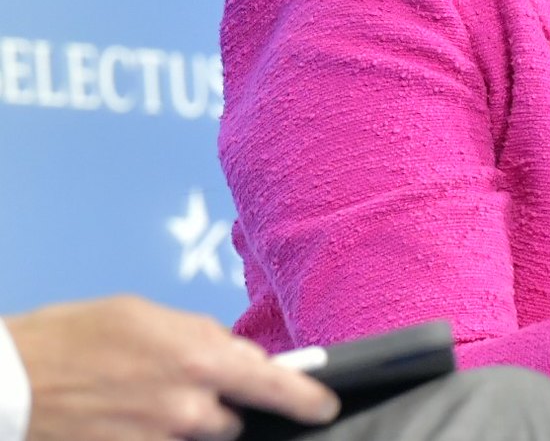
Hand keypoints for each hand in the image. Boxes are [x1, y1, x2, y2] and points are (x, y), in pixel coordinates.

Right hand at [7, 295, 338, 440]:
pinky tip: (128, 417)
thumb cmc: (73, 338)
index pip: (276, 385)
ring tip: (143, 399)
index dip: (306, 397)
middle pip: (234, 417)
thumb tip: (230, 351)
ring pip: (200, 438)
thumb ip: (199, 335)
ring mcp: (163, 440)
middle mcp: (190, 407)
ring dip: (187, 423)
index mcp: (201, 357)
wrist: (12, 383)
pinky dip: (156, 435)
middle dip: (219, 403)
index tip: (324, 404)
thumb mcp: (146, 315)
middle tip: (180, 384)